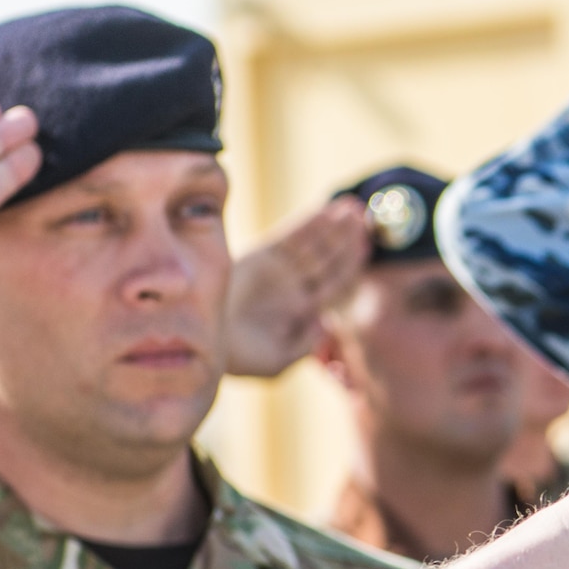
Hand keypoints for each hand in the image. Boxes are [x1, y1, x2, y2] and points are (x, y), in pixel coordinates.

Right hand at [221, 198, 368, 376]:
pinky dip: (308, 224)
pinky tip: (327, 210)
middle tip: (367, 216)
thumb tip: (325, 323)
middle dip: (347, 237)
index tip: (369, 244)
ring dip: (333, 226)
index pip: (335, 282)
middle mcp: (293, 287)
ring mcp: (277, 271)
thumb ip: (304, 346)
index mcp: (302, 310)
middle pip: (327, 258)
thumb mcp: (277, 362)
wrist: (199, 342)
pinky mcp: (260, 259)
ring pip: (312, 244)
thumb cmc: (239, 359)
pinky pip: (289, 237)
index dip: (352, 263)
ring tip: (354, 207)